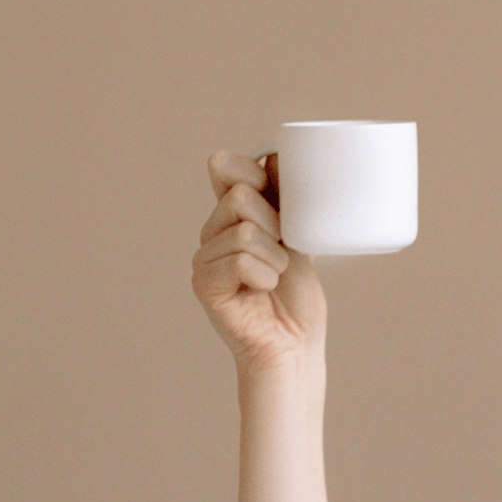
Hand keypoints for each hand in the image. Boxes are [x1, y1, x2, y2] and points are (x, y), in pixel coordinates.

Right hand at [192, 152, 326, 375]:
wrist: (295, 344)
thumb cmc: (297, 296)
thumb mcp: (297, 237)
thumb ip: (284, 201)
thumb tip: (277, 156)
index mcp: (232, 215)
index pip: (226, 166)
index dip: (255, 173)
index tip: (282, 204)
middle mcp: (212, 232)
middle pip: (241, 196)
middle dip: (277, 226)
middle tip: (284, 255)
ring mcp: (204, 258)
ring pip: (244, 230)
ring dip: (275, 258)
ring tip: (275, 278)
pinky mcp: (203, 284)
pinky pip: (240, 260)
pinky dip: (266, 276)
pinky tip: (264, 291)